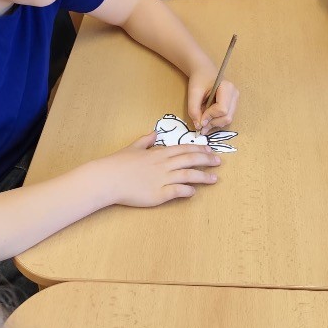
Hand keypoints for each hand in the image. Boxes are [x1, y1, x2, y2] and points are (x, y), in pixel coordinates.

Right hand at [102, 133, 220, 206]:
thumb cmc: (118, 163)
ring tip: (214, 179)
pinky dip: (187, 191)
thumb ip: (146, 140)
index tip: (210, 149)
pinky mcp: (158, 194)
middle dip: (206, 160)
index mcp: (158, 153)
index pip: (184, 149)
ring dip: (203, 177)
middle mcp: (163, 164)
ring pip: (188, 175)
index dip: (198, 149)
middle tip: (219, 161)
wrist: (108, 178)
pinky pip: (177, 191)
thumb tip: (154, 133)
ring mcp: (162, 179)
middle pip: (190, 160)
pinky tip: (193, 192)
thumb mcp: (133, 147)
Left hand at [188, 76, 238, 132]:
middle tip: (200, 126)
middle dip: (213, 123)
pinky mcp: (232, 105)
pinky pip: (226, 118)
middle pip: (227, 116)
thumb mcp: (193, 93)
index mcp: (227, 87)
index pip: (222, 109)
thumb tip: (198, 126)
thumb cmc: (199, 80)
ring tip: (203, 124)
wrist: (204, 72)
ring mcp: (235, 100)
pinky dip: (217, 122)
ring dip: (214, 124)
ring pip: (228, 119)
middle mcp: (234, 94)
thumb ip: (194, 110)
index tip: (199, 119)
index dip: (210, 116)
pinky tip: (208, 121)